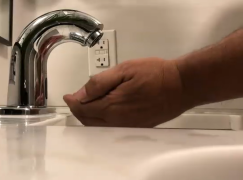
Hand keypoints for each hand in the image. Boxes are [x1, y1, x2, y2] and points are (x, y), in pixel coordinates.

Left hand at [63, 58, 187, 126]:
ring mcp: (128, 127)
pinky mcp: (136, 128)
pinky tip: (101, 112)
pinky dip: (100, 122)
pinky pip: (111, 129)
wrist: (181, 85)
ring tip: (85, 105)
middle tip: (74, 99)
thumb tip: (81, 94)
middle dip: (78, 110)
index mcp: (112, 107)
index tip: (67, 96)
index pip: (83, 108)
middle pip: (88, 120)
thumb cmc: (154, 74)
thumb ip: (100, 82)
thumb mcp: (124, 70)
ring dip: (88, 117)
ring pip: (98, 127)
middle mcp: (117, 122)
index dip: (72, 101)